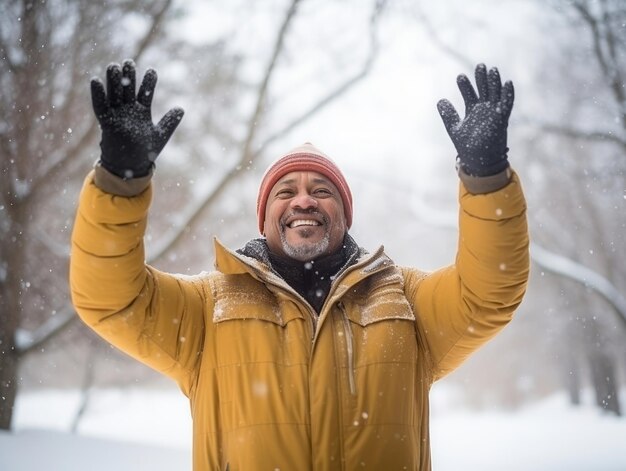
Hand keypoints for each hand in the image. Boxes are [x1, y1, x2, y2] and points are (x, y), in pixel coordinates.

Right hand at [91, 59, 183, 178]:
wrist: (131, 167)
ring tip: (113, 66)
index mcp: (141, 112)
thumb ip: (169, 122)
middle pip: (127, 89)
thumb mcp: (160, 135)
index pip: (145, 93)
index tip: (152, 71)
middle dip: (128, 76)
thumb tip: (181, 109)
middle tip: (129, 62)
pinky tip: (95, 81)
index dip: (148, 82)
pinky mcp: (106, 123)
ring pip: (114, 94)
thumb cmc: (145, 152)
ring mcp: (116, 115)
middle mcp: (127, 110)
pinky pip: (100, 107)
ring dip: (113, 81)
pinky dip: (97, 95)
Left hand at [437, 63, 513, 176]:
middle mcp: (484, 110)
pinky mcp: (501, 120)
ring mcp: (494, 114)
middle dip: (482, 79)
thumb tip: (440, 101)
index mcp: (473, 110)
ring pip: (495, 94)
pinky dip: (507, 95)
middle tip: (480, 66)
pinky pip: (506, 105)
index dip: (465, 85)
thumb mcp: (454, 128)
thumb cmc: (467, 146)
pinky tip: (507, 83)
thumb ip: (448, 115)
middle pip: (484, 90)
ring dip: (494, 83)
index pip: (469, 93)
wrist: (478, 160)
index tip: (460, 77)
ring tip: (492, 70)